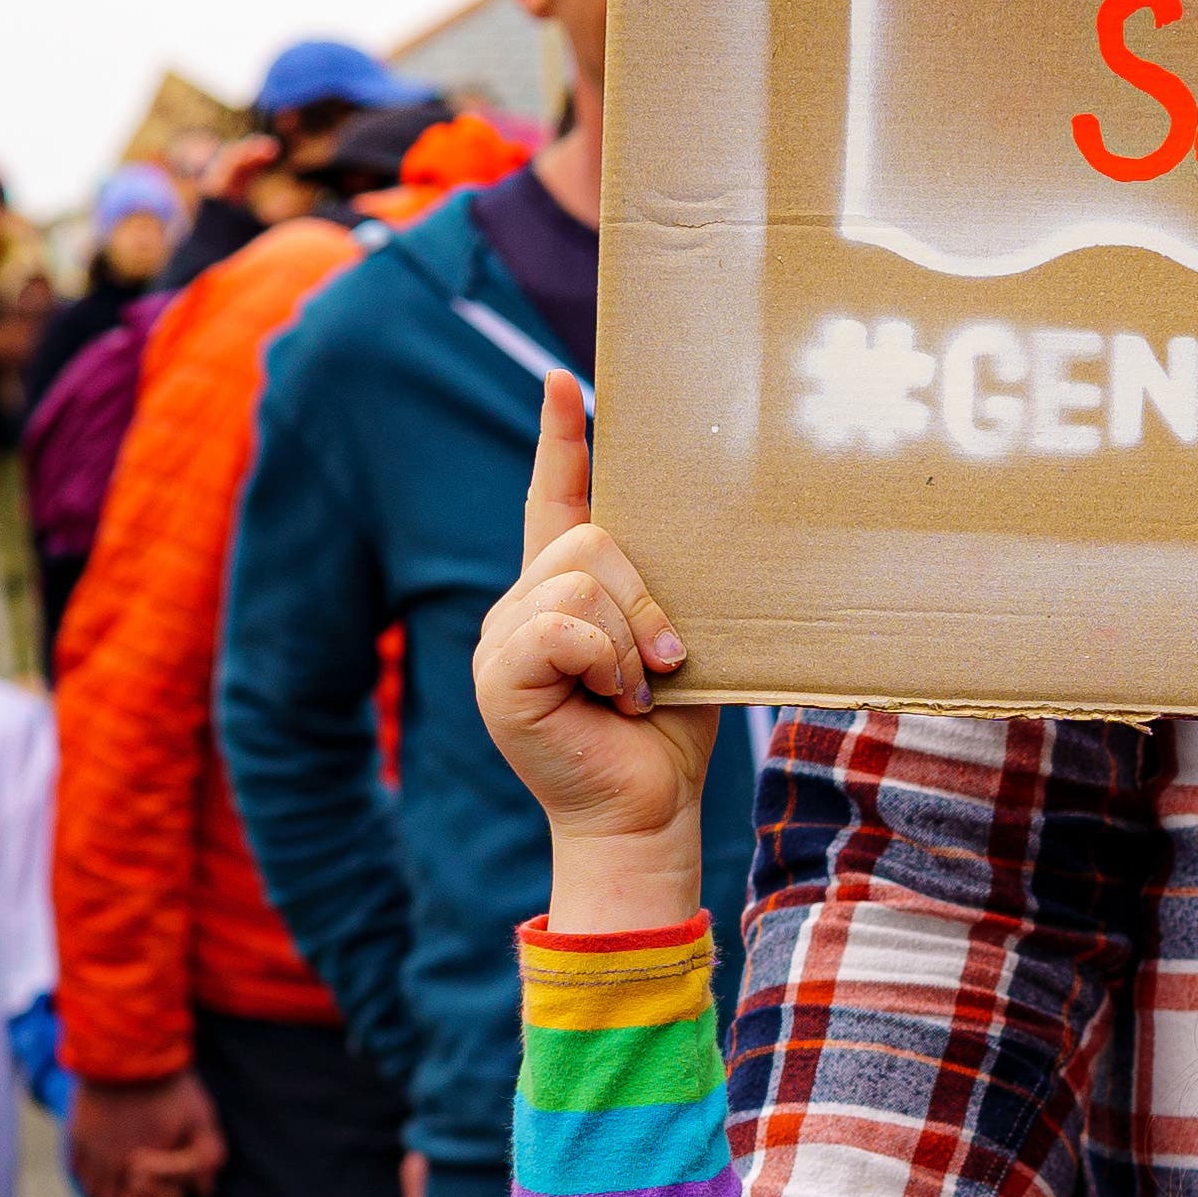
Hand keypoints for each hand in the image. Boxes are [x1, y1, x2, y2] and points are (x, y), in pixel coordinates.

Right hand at [72, 1070, 226, 1196]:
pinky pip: (82, 1178)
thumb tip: (204, 1191)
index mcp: (145, 1163)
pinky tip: (111, 1185)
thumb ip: (207, 1158)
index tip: (178, 1195)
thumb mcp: (200, 1118)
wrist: (123, 1050)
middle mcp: (114, 1164)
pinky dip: (96, 1190)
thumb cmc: (167, 1085)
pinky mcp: (78, 1138)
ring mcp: (92, 1152)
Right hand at [475, 362, 721, 929]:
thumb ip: (658, 593)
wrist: (645, 814)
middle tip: (664, 661)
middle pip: (588, 540)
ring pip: (581, 579)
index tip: (563, 382)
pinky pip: (563, 626)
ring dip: (629, 640)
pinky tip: (611, 702)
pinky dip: (604, 661)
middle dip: (643, 597)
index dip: (559, 441)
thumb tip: (697, 532)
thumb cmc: (665, 738)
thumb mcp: (671, 646)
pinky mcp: (500, 676)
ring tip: (635, 694)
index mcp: (563, 594)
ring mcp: (503, 639)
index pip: (554, 500)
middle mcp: (523, 606)